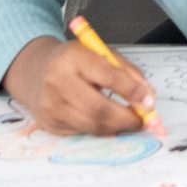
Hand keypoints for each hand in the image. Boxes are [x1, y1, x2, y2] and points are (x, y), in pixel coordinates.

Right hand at [5, 36, 157, 136]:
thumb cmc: (75, 61)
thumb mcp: (101, 54)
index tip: (150, 102)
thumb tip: (148, 97)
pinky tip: (107, 122)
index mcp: (75, 57)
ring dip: (116, 128)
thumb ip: (127, 72)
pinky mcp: (48, 123)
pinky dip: (100, 130)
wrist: (36, 70)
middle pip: (97, 108)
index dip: (132, 91)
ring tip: (130, 122)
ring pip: (91, 125)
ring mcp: (50, 105)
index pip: (108, 76)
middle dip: (126, 118)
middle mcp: (58, 81)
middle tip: (144, 121)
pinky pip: (81, 131)